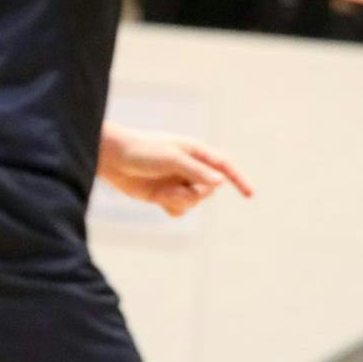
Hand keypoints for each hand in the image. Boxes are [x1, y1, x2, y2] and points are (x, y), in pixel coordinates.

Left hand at [98, 126, 252, 217]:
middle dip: (195, 194)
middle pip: (209, 190)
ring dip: (180, 201)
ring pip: (195, 202)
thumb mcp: (171, 158)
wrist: (112, 159)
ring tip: (162, 192)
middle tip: (176, 187)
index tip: (250, 195)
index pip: (224, 166)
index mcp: (196, 152)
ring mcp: (179, 182)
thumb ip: (196, 171)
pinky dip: (172, 208)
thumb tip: (220, 182)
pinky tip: (158, 199)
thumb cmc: (141, 151)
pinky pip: (181, 210)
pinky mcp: (166, 195)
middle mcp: (190, 168)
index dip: (239, 179)